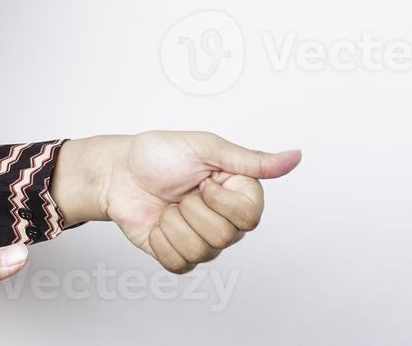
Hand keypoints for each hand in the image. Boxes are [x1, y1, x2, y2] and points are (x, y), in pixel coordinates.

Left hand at [100, 130, 300, 272]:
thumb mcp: (206, 147)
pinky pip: (179, 263)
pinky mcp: (179, 256)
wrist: (117, 172)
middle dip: (192, 209)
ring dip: (173, 222)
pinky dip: (160, 240)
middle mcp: (225, 221)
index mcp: (238, 194)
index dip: (220, 200)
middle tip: (182, 192)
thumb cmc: (157, 155)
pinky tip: (158, 222)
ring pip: (201, 251)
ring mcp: (203, 241)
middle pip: (224, 237)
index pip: (250, 217)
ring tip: (168, 205)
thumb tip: (294, 157)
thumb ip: (251, 160)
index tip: (204, 180)